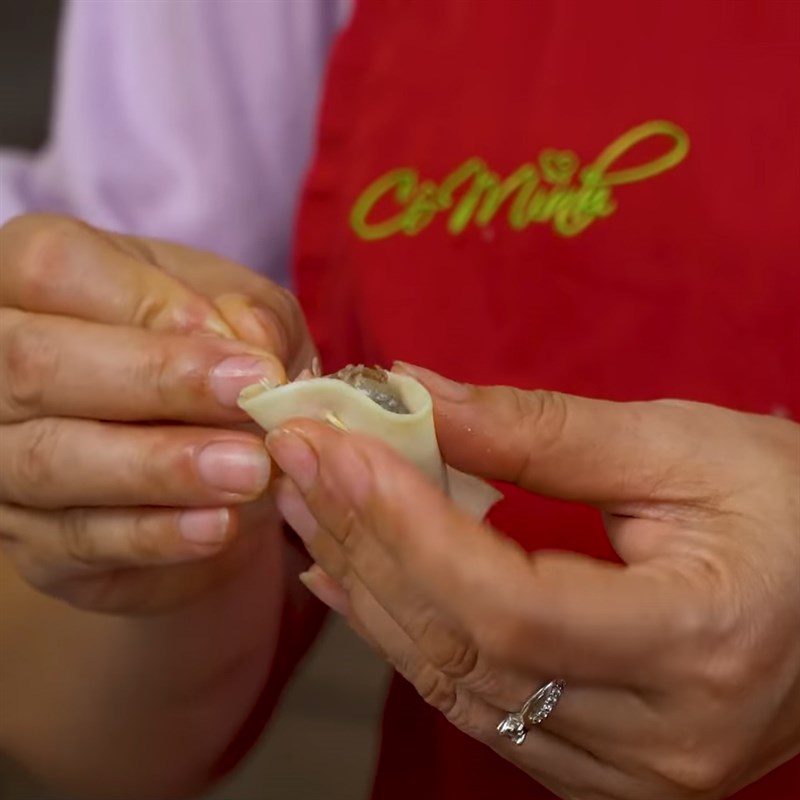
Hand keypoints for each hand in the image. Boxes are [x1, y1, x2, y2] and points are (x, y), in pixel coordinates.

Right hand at [0, 214, 315, 611]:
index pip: (53, 268)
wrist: (209, 460)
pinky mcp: (28, 541)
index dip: (150, 307)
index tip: (246, 353)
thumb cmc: (212, 363)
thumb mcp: (242, 314)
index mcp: (31, 278)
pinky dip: (154, 534)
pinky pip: (75, 540)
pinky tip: (218, 525)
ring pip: (49, 460)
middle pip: (36, 363)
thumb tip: (251, 338)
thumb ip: (251, 313)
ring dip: (159, 467)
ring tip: (248, 470)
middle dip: (155, 382)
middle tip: (251, 400)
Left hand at [265, 365, 799, 799]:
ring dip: (369, 587)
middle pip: (465, 648)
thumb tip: (420, 396)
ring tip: (312, 505)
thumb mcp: (680, 446)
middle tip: (300, 461)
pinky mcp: (596, 763)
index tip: (338, 448)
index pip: (512, 604)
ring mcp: (626, 769)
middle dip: (366, 544)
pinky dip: (404, 632)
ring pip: (454, 684)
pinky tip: (352, 576)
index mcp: (701, 643)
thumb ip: (544, 431)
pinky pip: (475, 702)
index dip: (409, 526)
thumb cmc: (788, 504)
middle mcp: (660, 736)